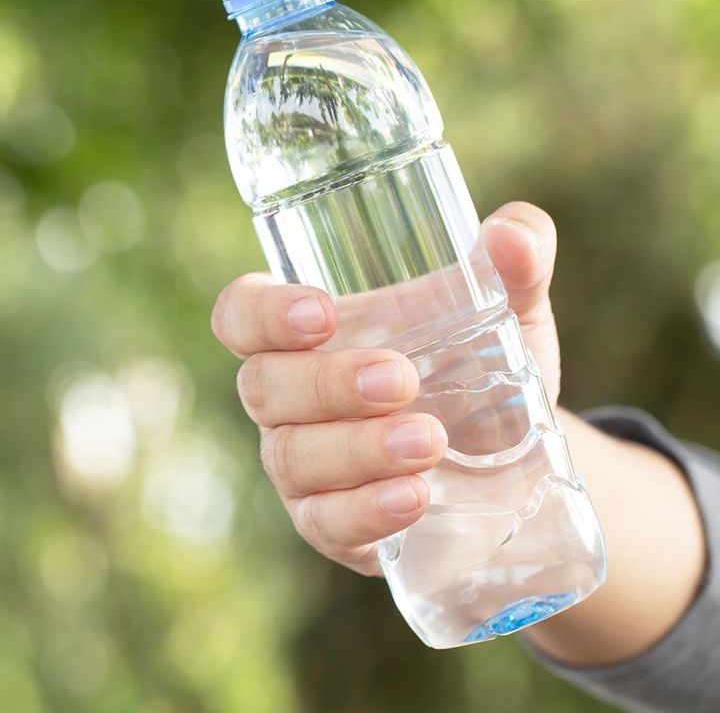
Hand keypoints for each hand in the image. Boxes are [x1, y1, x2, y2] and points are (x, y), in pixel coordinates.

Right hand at [211, 201, 559, 575]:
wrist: (510, 462)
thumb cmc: (480, 367)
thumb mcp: (507, 308)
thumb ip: (517, 257)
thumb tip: (513, 236)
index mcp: (307, 332)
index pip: (241, 315)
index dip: (262, 314)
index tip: (322, 313)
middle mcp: (287, 396)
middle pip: (261, 386)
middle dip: (327, 384)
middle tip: (402, 379)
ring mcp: (302, 465)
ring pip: (292, 457)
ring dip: (356, 449)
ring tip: (431, 442)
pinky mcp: (330, 524)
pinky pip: (325, 522)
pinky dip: (366, 510)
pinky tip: (416, 498)